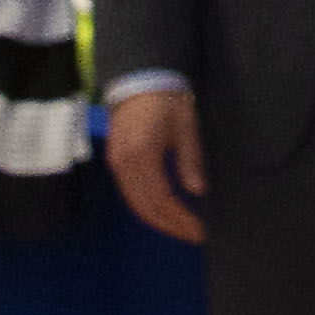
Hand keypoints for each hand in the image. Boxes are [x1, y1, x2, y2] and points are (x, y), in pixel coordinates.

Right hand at [107, 86, 207, 244]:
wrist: (141, 79)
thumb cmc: (167, 100)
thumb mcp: (186, 127)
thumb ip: (190, 159)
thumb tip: (197, 190)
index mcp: (143, 152)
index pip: (162, 198)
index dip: (180, 218)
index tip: (199, 230)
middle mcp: (125, 161)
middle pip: (146, 207)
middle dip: (171, 225)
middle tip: (193, 235)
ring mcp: (117, 162)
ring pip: (136, 203)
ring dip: (159, 220)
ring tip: (181, 228)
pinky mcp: (115, 160)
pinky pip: (129, 193)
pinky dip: (146, 207)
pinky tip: (164, 212)